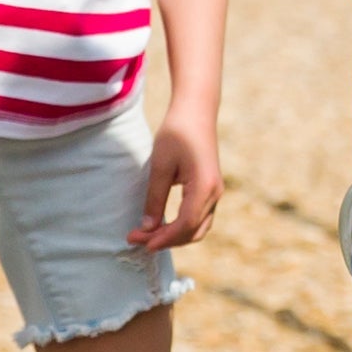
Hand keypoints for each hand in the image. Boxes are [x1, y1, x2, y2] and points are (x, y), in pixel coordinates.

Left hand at [131, 107, 222, 251]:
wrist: (196, 110)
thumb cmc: (177, 132)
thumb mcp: (160, 166)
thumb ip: (155, 198)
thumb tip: (148, 227)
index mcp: (205, 187)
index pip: (185, 225)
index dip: (162, 237)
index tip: (139, 241)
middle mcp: (215, 193)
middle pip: (193, 231)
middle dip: (166, 240)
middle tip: (136, 239)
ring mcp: (215, 192)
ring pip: (198, 227)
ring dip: (174, 235)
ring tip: (147, 235)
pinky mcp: (210, 189)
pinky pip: (198, 217)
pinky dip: (181, 226)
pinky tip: (162, 225)